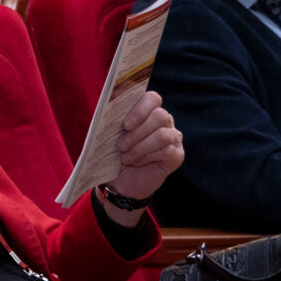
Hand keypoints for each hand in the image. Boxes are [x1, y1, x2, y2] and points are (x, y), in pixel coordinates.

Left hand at [99, 91, 183, 225]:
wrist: (122, 182)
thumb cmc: (115, 156)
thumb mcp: (108, 138)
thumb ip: (109, 123)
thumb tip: (104, 113)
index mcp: (147, 112)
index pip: (152, 98)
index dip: (140, 109)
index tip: (125, 125)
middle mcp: (164, 122)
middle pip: (160, 115)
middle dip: (137, 132)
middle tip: (120, 146)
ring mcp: (173, 138)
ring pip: (162, 134)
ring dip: (139, 147)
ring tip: (125, 157)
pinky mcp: (177, 155)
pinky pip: (166, 150)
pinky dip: (146, 157)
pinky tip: (136, 162)